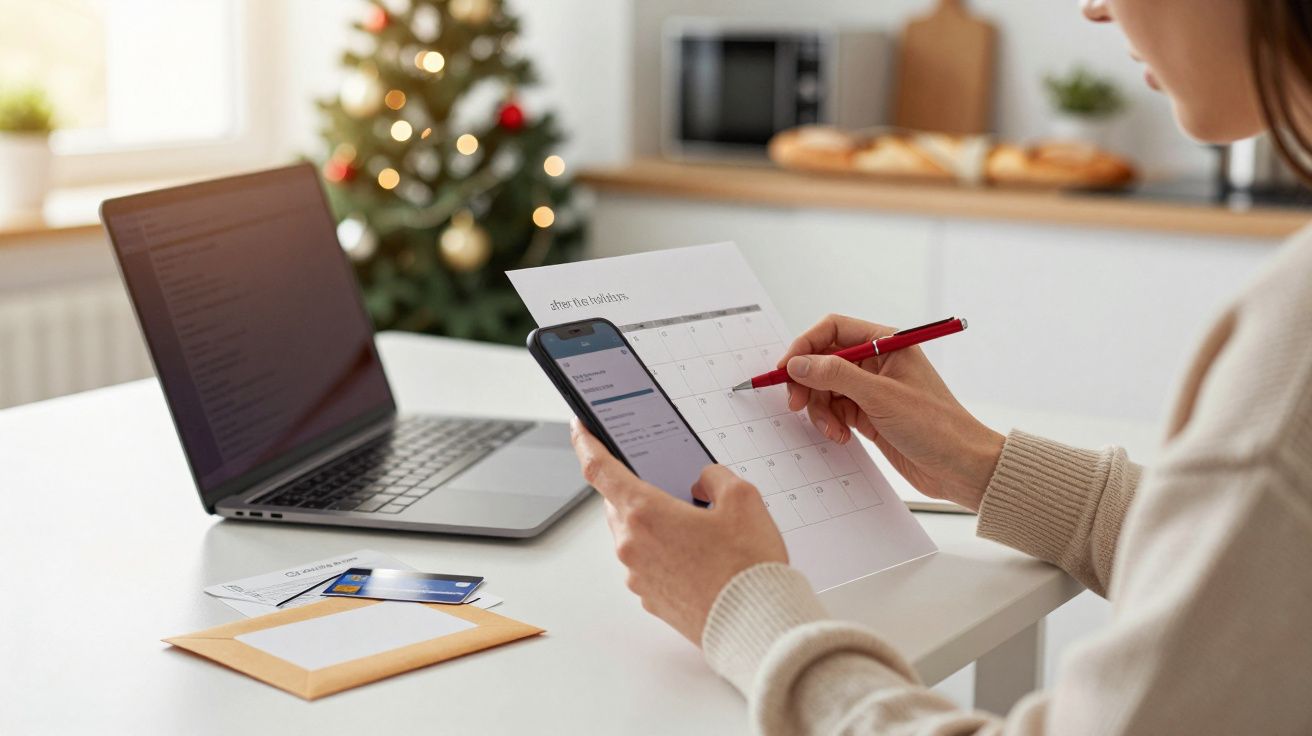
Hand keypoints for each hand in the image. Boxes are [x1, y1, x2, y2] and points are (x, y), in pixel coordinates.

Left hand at [569, 418, 787, 643]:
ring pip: (634, 535)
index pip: (599, 468)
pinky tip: (699, 557)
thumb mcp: (742, 499)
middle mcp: (632, 545)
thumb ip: (715, 476)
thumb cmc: (746, 567)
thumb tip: (701, 481)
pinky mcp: (650, 599)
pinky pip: (648, 564)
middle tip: (671, 486)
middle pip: (620, 503)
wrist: (754, 623)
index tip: (581, 428)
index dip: (586, 442)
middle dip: (640, 489)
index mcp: (644, 512)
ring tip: (698, 528)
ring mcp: (638, 575)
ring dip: (656, 525)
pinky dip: (665, 554)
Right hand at [780, 314, 1004, 510]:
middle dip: (808, 382)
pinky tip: (842, 437)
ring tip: (832, 430)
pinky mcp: (869, 414)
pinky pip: (835, 410)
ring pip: (825, 388)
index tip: (785, 369)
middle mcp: (877, 362)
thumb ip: (836, 375)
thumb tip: (799, 363)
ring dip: (820, 409)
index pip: (833, 329)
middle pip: (823, 360)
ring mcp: (871, 389)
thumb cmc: (936, 426)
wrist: (960, 467)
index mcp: (885, 343)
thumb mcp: (881, 397)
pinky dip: (830, 423)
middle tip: (796, 404)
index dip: (805, 346)